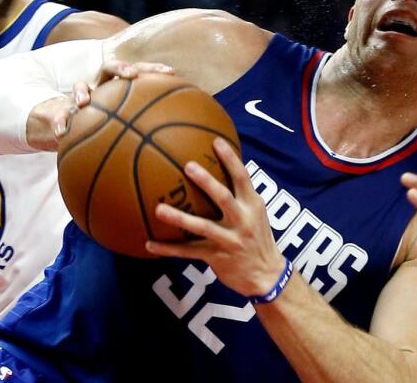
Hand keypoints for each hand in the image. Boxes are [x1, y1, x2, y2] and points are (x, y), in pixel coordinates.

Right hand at [26, 60, 174, 150]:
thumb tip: (181, 141)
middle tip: (132, 75)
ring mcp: (81, 98)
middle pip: (109, 68)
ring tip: (84, 102)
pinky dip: (59, 123)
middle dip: (120, 68)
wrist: (70, 128)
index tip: (171, 72)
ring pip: (80, 87)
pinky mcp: (62, 111)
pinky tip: (62, 133)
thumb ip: (148, 126)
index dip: (154, 69)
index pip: (138, 71)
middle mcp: (100, 87)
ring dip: (81, 92)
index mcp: (119, 87)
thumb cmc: (107, 127)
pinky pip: (58, 116)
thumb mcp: (127, 126)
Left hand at [147, 138, 287, 298]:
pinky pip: (188, 252)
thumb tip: (221, 168)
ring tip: (158, 209)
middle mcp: (243, 220)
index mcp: (253, 205)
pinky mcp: (217, 257)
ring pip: (203, 226)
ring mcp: (230, 240)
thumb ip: (241, 195)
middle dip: (206, 182)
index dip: (230, 159)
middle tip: (187, 166)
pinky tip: (149, 243)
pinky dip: (168, 248)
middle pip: (224, 197)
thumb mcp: (257, 213)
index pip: (243, 177)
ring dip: (180, 218)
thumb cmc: (258, 239)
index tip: (216, 141)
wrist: (267, 275)